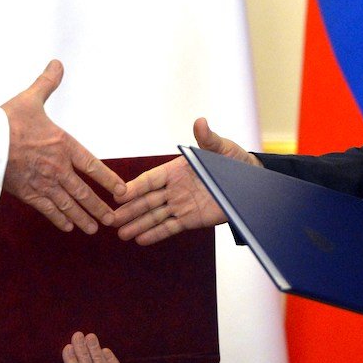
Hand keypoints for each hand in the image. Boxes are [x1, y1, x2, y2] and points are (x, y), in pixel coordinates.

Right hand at [1, 60, 125, 233]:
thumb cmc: (8, 120)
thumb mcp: (32, 98)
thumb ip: (48, 83)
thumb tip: (57, 64)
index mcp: (63, 145)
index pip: (93, 166)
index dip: (109, 180)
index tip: (121, 191)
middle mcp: (57, 167)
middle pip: (84, 192)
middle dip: (99, 207)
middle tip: (112, 219)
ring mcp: (43, 182)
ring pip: (69, 204)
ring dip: (83, 217)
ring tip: (95, 228)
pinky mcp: (27, 193)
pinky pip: (47, 209)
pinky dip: (59, 219)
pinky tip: (68, 227)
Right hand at [113, 118, 256, 244]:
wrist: (251, 183)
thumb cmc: (234, 160)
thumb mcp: (221, 149)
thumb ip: (208, 139)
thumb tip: (200, 122)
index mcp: (177, 169)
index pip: (151, 180)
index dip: (135, 187)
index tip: (118, 194)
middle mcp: (175, 188)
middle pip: (147, 200)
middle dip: (129, 210)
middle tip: (110, 218)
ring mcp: (181, 204)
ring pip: (155, 216)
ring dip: (138, 224)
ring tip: (121, 234)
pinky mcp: (190, 219)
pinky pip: (170, 227)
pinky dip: (155, 234)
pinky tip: (140, 240)